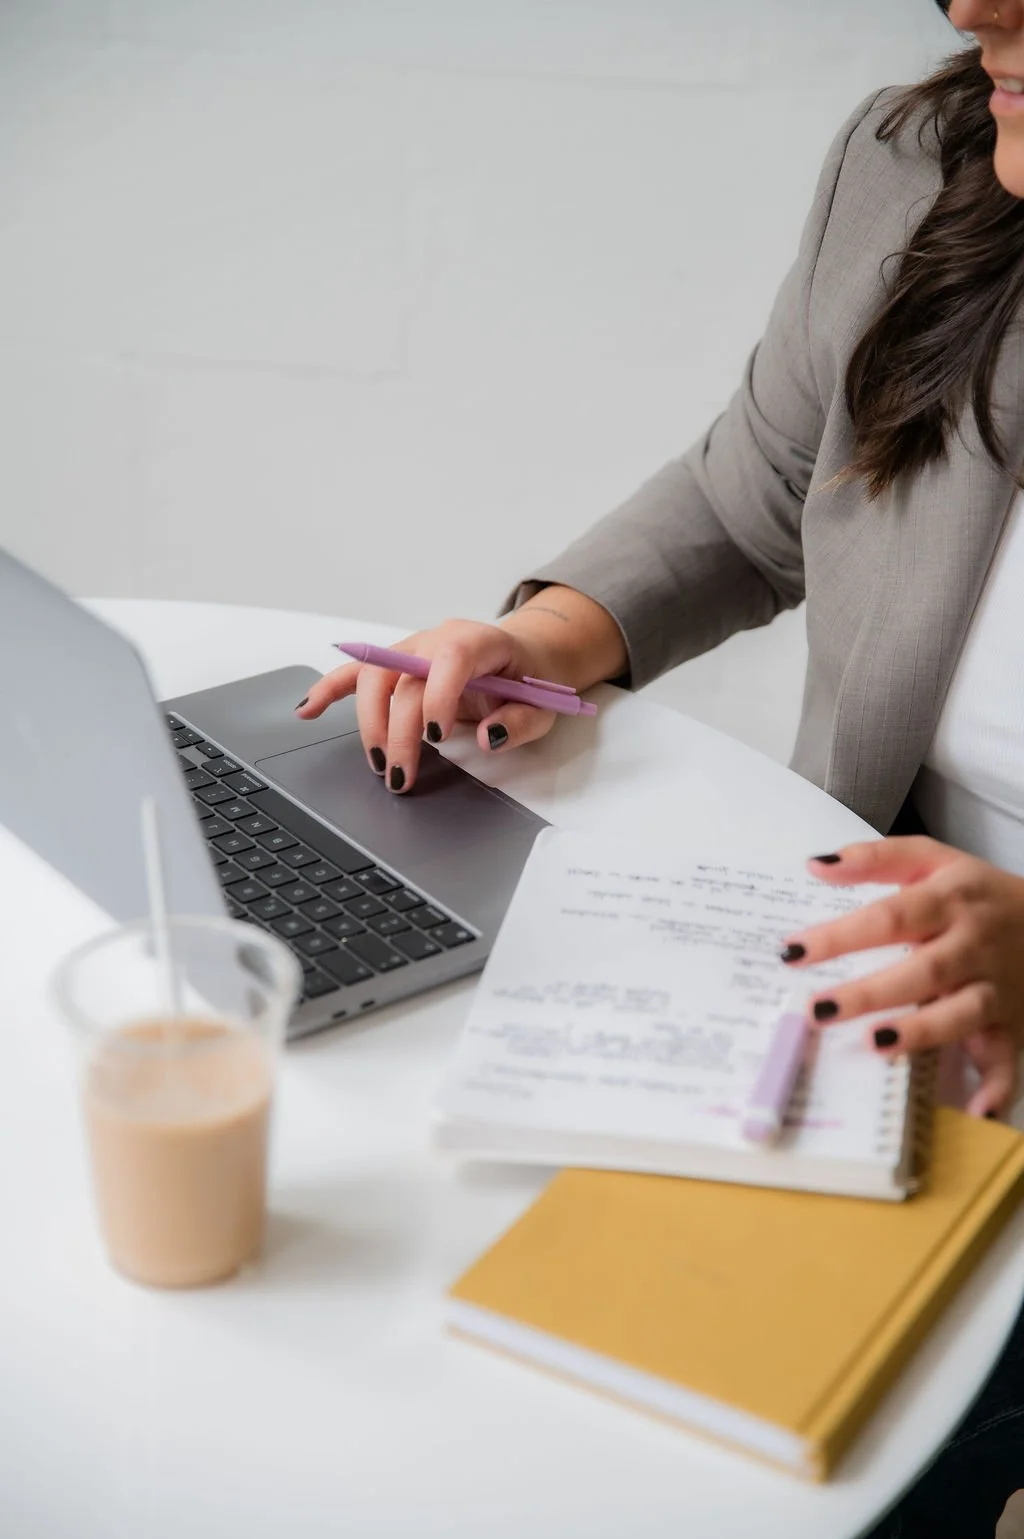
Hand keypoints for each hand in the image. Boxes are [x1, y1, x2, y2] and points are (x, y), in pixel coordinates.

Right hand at [295, 619, 560, 792]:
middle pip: (402, 679)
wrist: (526, 655)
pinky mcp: (396, 665)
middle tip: (401, 775)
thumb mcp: (544, 705)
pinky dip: (330, 690)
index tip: (436, 736)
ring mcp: (411, 649)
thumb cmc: (531, 679)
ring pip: (373, 678)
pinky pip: (356, 674)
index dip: (438, 695)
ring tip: (377, 764)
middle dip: (398, 731)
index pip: (450, 658)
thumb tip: (488, 737)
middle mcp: (436, 640)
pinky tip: (307, 710)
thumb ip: (519, 721)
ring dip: (369, 724)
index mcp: (476, 641)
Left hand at [781, 837, 1023, 1118]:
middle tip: (820, 1010)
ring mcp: (996, 988)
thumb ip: (876, 858)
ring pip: (963, 1012)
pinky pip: (1007, 1059)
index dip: (842, 935)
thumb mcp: (933, 859)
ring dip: (922, 1031)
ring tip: (876, 1044)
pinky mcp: (1012, 1026)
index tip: (792, 952)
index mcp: (949, 900)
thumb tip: (816, 866)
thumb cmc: (976, 893)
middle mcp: (973, 945)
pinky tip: (974, 1113)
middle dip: (872, 992)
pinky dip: (997, 1089)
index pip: (890, 916)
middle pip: (924, 969)